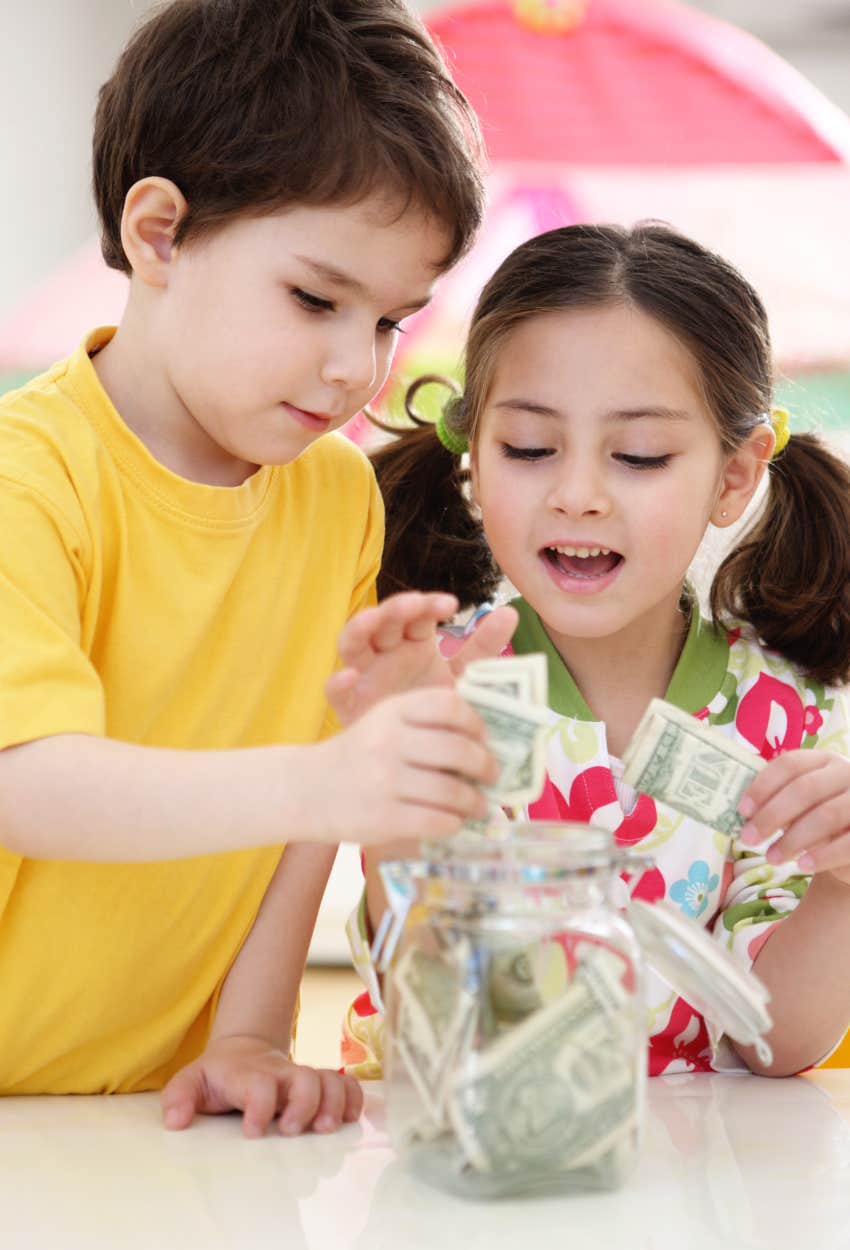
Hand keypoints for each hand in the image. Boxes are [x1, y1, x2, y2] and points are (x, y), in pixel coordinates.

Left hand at [160, 1034, 362, 1137]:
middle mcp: (282, 1074)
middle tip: (292, 1130)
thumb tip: (175, 1122)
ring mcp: (304, 1077)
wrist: (244, 1050)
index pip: (259, 1084)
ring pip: (331, 1081)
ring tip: (325, 1130)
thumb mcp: (191, 1081)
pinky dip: (354, 1100)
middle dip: (305, 1105)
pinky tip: (347, 1120)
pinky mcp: (321, 1085)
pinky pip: (348, 1085)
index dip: (260, 1106)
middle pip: (306, 1078)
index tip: (253, 1131)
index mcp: (249, 1074)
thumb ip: (179, 1097)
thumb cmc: (218, 1076)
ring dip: (334, 1104)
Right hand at [316, 685, 497, 844]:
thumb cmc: (358, 755)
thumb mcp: (383, 723)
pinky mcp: (384, 818)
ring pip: (453, 791)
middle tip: (493, 775)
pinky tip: (456, 821)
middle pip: (459, 749)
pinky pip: (438, 821)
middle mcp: (389, 741)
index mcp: (393, 711)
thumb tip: (486, 742)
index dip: (477, 722)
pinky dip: (455, 823)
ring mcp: (385, 781)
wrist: (305, 790)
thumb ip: (425, 722)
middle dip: (486, 766)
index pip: (449, 705)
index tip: (485, 738)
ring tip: (480, 804)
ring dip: (476, 801)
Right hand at [326, 591, 517, 725]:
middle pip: (383, 619)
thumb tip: (511, 612)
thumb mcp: (462, 677)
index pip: (416, 613)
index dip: (427, 603)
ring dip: (360, 626)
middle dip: (397, 608)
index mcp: (412, 641)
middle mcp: (385, 652)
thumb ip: (482, 647)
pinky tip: (349, 676)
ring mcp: (364, 676)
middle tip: (416, 604)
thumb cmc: (435, 711)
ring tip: (373, 619)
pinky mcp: (349, 706)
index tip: (450, 604)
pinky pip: (335, 690)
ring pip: (352, 643)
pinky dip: (338, 681)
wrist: (412, 758)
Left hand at [738, 750, 849, 884]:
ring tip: (771, 858)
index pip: (790, 764)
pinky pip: (847, 843)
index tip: (742, 810)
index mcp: (824, 761)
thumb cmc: (818, 819)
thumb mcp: (799, 806)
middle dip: (771, 815)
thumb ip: (778, 803)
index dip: (763, 786)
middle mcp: (846, 773)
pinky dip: (822, 856)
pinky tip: (802, 866)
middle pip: (805, 789)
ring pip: (826, 815)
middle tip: (748, 839)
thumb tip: (746, 816)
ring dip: (793, 839)